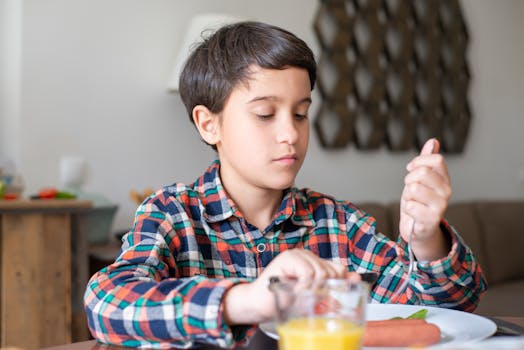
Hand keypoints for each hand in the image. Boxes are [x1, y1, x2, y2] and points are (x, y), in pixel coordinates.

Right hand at [222, 249, 358, 324]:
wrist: (258, 304)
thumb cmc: (283, 301)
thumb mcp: (313, 296)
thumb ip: (334, 285)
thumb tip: (357, 278)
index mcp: (314, 262)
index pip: (339, 269)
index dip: (336, 284)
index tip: (325, 297)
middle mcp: (307, 255)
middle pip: (332, 271)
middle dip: (324, 289)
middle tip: (307, 297)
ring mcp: (297, 255)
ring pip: (321, 272)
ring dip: (312, 290)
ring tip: (299, 294)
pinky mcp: (288, 258)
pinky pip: (308, 273)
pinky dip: (304, 286)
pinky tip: (294, 290)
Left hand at [399, 138, 451, 260]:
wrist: (418, 228)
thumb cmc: (418, 201)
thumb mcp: (420, 179)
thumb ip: (426, 161)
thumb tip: (433, 141)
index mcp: (444, 179)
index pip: (436, 160)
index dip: (419, 161)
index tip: (410, 167)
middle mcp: (446, 191)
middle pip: (423, 173)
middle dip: (409, 179)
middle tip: (410, 188)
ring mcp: (441, 206)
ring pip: (413, 189)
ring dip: (407, 196)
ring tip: (413, 202)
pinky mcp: (432, 219)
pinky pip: (410, 206)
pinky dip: (407, 209)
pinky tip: (413, 214)